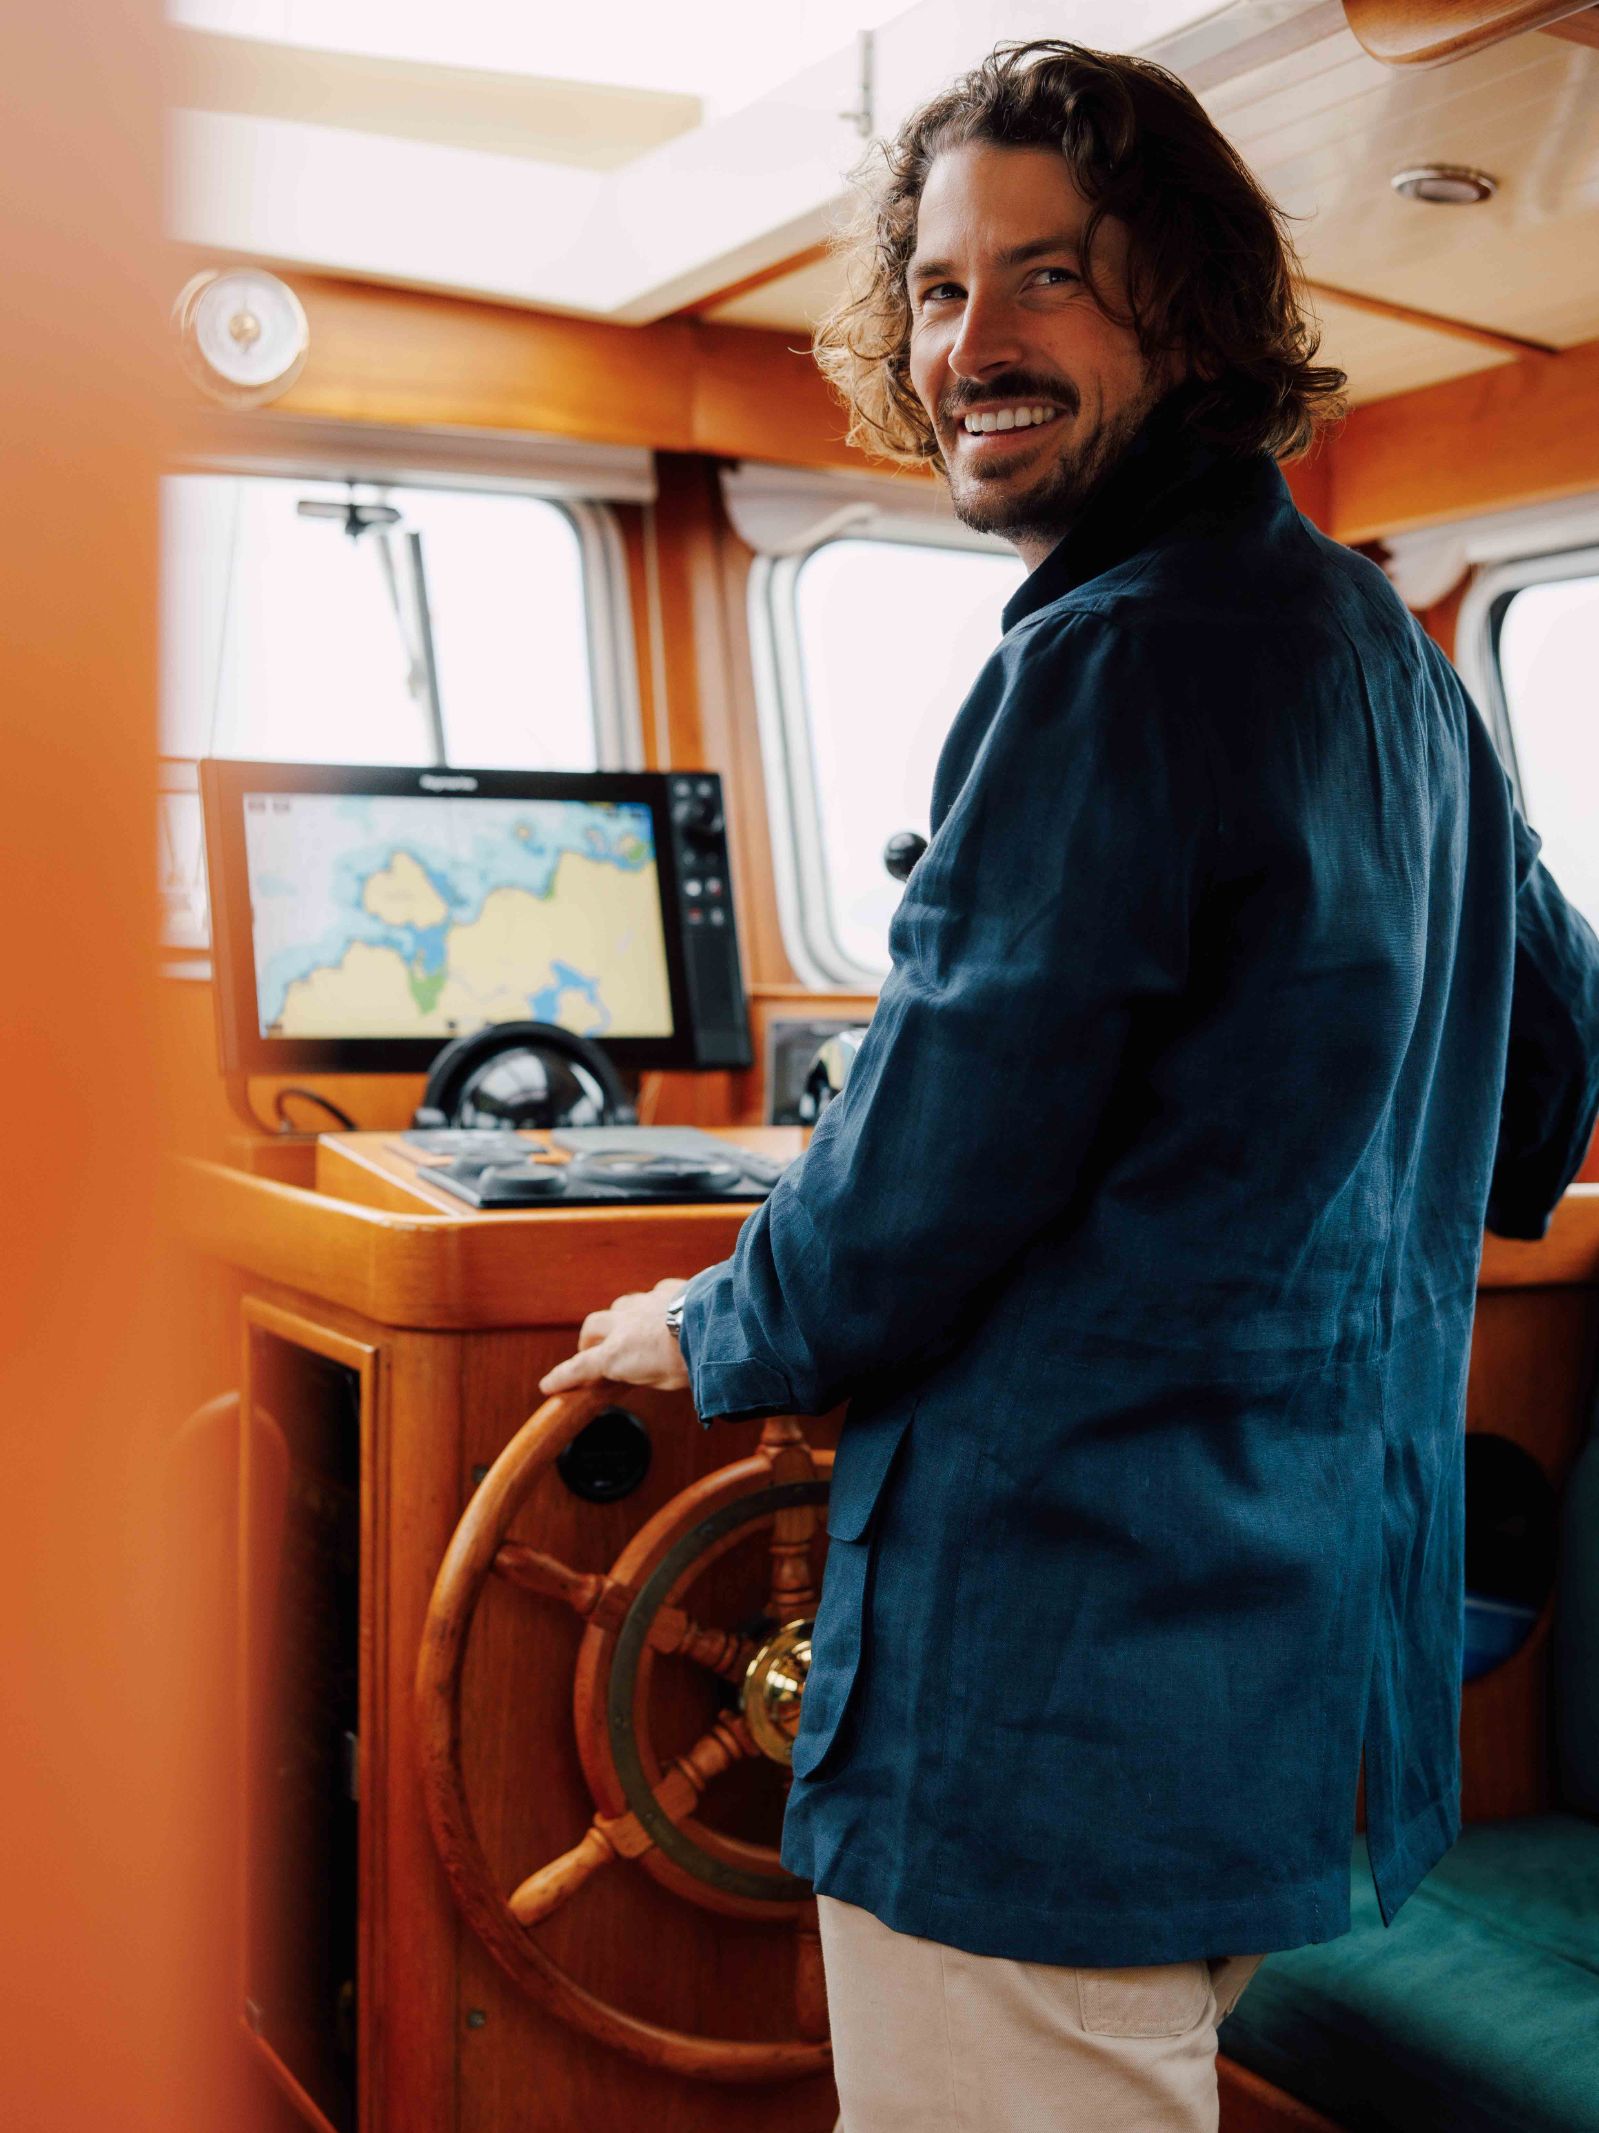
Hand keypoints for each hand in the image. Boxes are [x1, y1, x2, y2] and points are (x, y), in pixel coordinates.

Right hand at [538, 1276, 692, 1397]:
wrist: (718, 1326)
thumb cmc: (692, 1361)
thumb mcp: (663, 1382)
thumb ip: (644, 1374)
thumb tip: (638, 1371)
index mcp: (617, 1354)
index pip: (579, 1368)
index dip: (561, 1378)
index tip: (547, 1385)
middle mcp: (624, 1324)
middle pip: (592, 1327)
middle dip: (588, 1340)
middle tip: (593, 1352)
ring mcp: (644, 1303)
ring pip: (618, 1305)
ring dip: (617, 1319)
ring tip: (627, 1330)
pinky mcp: (666, 1290)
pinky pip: (650, 1295)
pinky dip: (649, 1306)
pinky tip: (661, 1313)